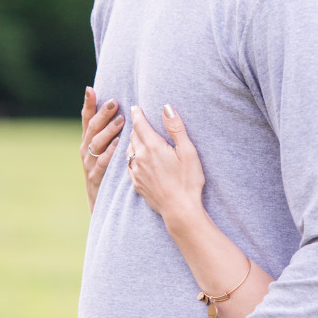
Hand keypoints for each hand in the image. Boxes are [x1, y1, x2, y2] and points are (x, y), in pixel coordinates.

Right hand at [80, 87, 123, 211]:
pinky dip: (110, 153)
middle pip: (92, 128)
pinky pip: (102, 163)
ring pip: (96, 144)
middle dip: (102, 114)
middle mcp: (86, 150)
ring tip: (120, 121)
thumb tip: (122, 109)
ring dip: (108, 131)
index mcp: (89, 141)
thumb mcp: (106, 150)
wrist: (100, 203)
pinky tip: (119, 145)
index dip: (88, 104)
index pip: (86, 119)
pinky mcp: (95, 178)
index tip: (90, 89)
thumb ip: (110, 132)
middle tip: (114, 102)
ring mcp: (89, 164)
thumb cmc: (108, 172)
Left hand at [127, 105, 204, 222]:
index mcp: (153, 147)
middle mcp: (140, 158)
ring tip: (136, 137)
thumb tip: (166, 108)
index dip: (137, 114)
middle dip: (135, 126)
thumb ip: (176, 128)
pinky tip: (136, 158)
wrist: (179, 210)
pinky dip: (131, 157)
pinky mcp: (137, 183)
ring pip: (129, 150)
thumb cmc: (188, 180)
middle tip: (137, 119)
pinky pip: (129, 165)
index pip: (140, 125)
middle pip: (133, 136)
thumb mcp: (187, 151)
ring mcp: (136, 172)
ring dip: (132, 141)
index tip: (135, 107)